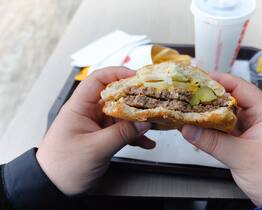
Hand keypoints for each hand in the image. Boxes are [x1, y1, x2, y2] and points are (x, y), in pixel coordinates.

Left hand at [36, 67, 154, 194]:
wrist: (53, 187)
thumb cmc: (64, 165)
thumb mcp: (96, 148)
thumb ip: (122, 134)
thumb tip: (144, 122)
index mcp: (80, 107)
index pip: (98, 80)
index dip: (117, 74)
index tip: (137, 78)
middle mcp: (88, 112)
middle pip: (115, 97)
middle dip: (134, 98)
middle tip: (152, 101)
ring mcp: (96, 125)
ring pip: (121, 114)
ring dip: (138, 119)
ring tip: (154, 124)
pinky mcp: (102, 137)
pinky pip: (121, 131)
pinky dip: (134, 135)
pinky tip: (146, 142)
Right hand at [181, 73, 261, 205]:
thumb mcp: (242, 156)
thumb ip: (213, 142)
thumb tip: (188, 130)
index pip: (241, 88)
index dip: (221, 80)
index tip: (200, 78)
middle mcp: (257, 119)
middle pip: (231, 100)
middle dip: (210, 97)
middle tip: (189, 94)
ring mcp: (250, 131)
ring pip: (226, 117)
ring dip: (209, 114)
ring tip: (189, 109)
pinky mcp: (243, 143)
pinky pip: (225, 131)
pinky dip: (212, 129)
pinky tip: (198, 128)